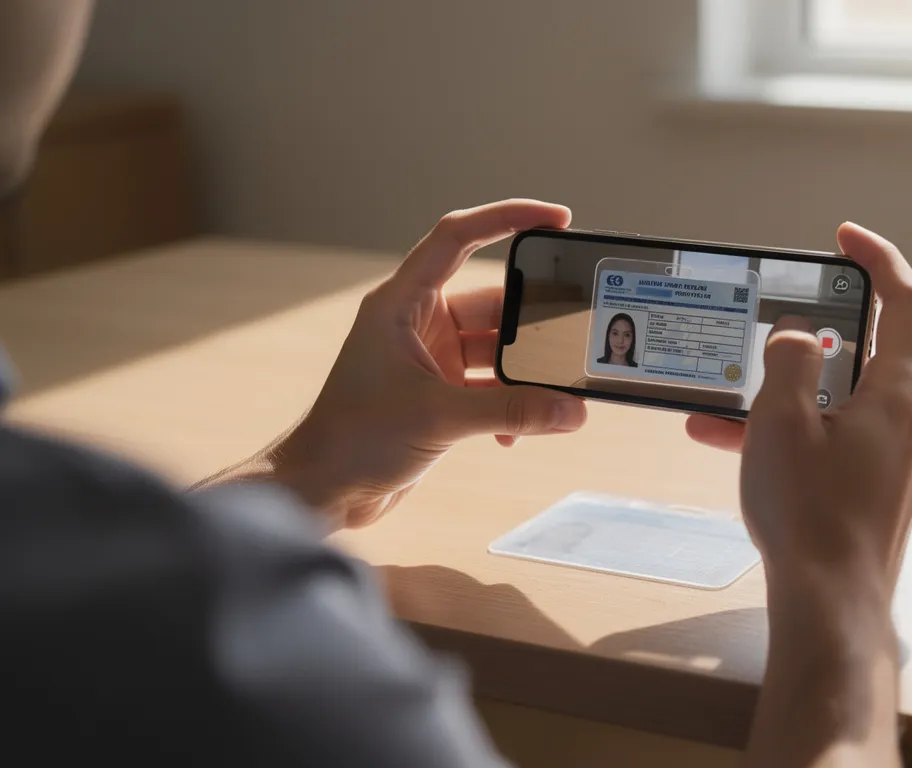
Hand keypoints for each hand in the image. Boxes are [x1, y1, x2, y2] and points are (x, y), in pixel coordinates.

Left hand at [214, 200, 587, 528]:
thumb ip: (510, 411)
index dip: (507, 218)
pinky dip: (508, 406)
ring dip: (523, 373)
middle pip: (491, 301)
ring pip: (494, 349)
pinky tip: (518, 434)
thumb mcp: (438, 417)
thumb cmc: (352, 441)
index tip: (556, 219)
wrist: (322, 492)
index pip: (458, 237)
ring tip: (557, 390)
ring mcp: (428, 361)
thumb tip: (570, 410)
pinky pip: (489, 388)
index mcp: (401, 303)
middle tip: (573, 327)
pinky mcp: (437, 396)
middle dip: (531, 320)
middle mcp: (416, 324)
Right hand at [689, 224, 911, 766]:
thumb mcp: (781, 421)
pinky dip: (797, 437)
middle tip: (772, 329)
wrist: (831, 607)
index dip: (879, 259)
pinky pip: (838, 446)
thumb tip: (801, 339)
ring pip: (843, 406)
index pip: (905, 302)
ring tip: (725, 407)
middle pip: (870, 355)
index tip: (845, 239)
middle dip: (813, 340)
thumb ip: (792, 360)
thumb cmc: (809, 516)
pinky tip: (739, 448)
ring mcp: (900, 463)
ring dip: (789, 398)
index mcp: (900, 395)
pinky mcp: (880, 495)